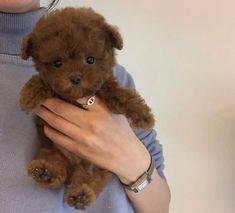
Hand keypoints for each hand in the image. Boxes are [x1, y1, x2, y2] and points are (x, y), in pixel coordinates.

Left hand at [35, 97, 150, 183]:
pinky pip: (58, 139)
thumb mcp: (116, 112)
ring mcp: (83, 138)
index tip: (55, 87)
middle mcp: (91, 123)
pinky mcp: (78, 151)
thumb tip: (79, 92)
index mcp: (102, 111)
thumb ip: (99, 102)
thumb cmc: (123, 132)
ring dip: (44, 114)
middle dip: (47, 101)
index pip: (78, 95)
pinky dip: (49, 130)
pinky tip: (47, 126)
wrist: (127, 158)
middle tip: (39, 97)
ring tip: (38, 108)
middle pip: (61, 109)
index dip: (63, 90)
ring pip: (56, 123)